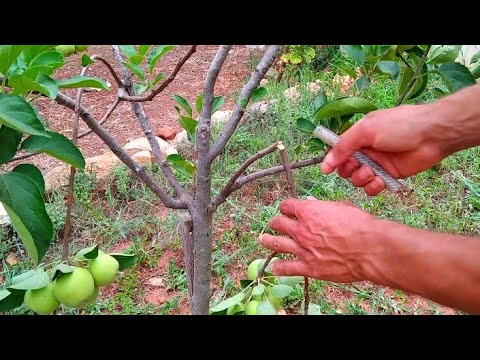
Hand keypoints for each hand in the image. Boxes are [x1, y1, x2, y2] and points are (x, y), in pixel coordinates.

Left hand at [259, 198, 379, 281]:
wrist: (369, 248)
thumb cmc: (359, 225)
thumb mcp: (341, 207)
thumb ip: (323, 206)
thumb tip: (312, 203)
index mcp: (308, 211)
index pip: (287, 206)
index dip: (286, 207)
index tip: (286, 208)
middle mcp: (301, 229)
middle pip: (278, 223)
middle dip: (275, 222)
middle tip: (274, 223)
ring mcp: (302, 249)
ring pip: (276, 244)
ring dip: (268, 241)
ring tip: (263, 239)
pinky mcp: (308, 267)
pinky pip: (287, 268)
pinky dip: (279, 268)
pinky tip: (274, 268)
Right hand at [321, 104, 448, 194]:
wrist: (432, 135)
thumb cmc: (399, 126)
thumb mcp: (366, 130)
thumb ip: (343, 146)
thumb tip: (324, 164)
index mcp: (358, 137)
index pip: (338, 152)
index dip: (332, 161)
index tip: (328, 169)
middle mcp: (366, 151)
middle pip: (345, 169)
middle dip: (348, 170)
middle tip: (358, 165)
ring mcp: (377, 165)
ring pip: (357, 180)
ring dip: (361, 178)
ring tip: (372, 172)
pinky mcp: (388, 176)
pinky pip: (372, 188)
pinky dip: (373, 187)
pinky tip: (380, 181)